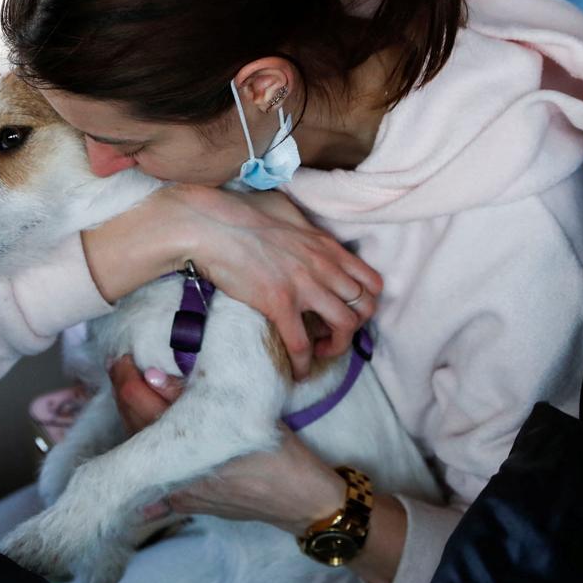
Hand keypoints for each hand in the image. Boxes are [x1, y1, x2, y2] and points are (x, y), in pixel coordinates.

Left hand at [109, 358, 405, 582]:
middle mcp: (175, 470)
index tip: (121, 358)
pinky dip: (141, 466)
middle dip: (123, 394)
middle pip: (132, 425)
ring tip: (133, 395)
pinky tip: (135, 461)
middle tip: (122, 369)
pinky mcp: (187, 503)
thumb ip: (196, 395)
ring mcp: (178, 491)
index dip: (125, 376)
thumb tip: (152, 376)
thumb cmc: (281, 454)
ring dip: (132, 421)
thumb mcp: (244, 413)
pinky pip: (152, 483)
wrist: (302, 500)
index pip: (138, 401)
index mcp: (187, 442)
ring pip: (140, 449)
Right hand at [161, 185, 380, 378]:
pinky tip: (298, 373)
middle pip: (365, 307)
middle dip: (355, 327)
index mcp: (326, 246)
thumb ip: (304, 226)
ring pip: (345, 326)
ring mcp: (303, 286)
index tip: (348, 310)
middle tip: (333, 333)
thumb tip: (304, 233)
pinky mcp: (279, 303)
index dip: (366, 302)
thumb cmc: (240, 213)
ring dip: (337, 346)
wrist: (210, 226)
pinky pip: (301, 344)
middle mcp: (323, 266)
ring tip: (320, 351)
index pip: (371, 281)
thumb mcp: (285, 210)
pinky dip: (304, 364)